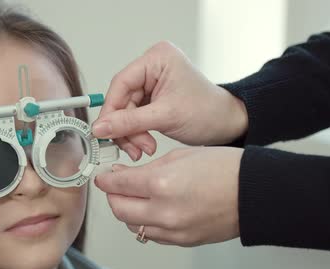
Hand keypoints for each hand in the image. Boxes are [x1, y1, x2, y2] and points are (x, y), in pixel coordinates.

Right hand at [93, 41, 247, 160]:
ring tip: (144, 149)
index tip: (102, 131)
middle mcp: (152, 68)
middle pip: (122, 100)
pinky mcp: (152, 100)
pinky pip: (133, 118)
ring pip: (125, 112)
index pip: (121, 83)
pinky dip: (136, 134)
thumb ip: (129, 122)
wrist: (229, 125)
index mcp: (157, 59)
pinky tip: (144, 144)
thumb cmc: (209, 112)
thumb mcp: (166, 117)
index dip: (111, 110)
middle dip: (125, 127)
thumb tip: (100, 128)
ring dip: (131, 134)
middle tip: (132, 147)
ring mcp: (152, 84)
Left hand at [94, 147, 242, 245]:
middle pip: (119, 209)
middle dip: (112, 196)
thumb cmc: (225, 169)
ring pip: (133, 225)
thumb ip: (147, 168)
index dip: (106, 179)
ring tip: (135, 196)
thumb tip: (123, 176)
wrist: (255, 192)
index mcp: (161, 183)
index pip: (117, 185)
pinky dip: (145, 222)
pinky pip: (152, 235)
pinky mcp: (182, 241)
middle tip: (115, 185)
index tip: (103, 175)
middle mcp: (164, 211)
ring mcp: (173, 230)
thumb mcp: (180, 156)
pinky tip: (152, 209)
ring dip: (127, 210)